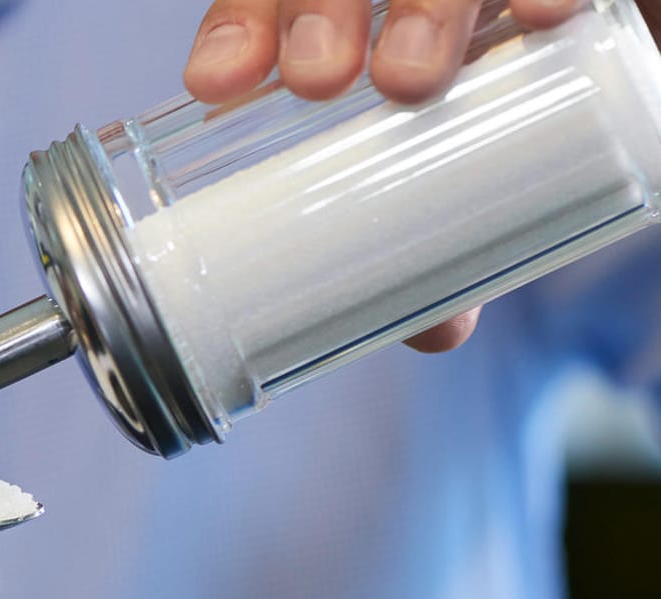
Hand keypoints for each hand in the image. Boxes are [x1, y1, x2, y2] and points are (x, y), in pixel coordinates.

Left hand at [181, 0, 591, 353]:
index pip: (266, 2)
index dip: (238, 32)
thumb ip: (449, 233)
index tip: (215, 83)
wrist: (614, 60)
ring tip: (407, 80)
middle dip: (311, 14)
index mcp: (348, 14)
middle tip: (316, 81)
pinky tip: (546, 15)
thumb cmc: (522, 114)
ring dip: (417, 8)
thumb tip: (439, 333)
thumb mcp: (473, 162)